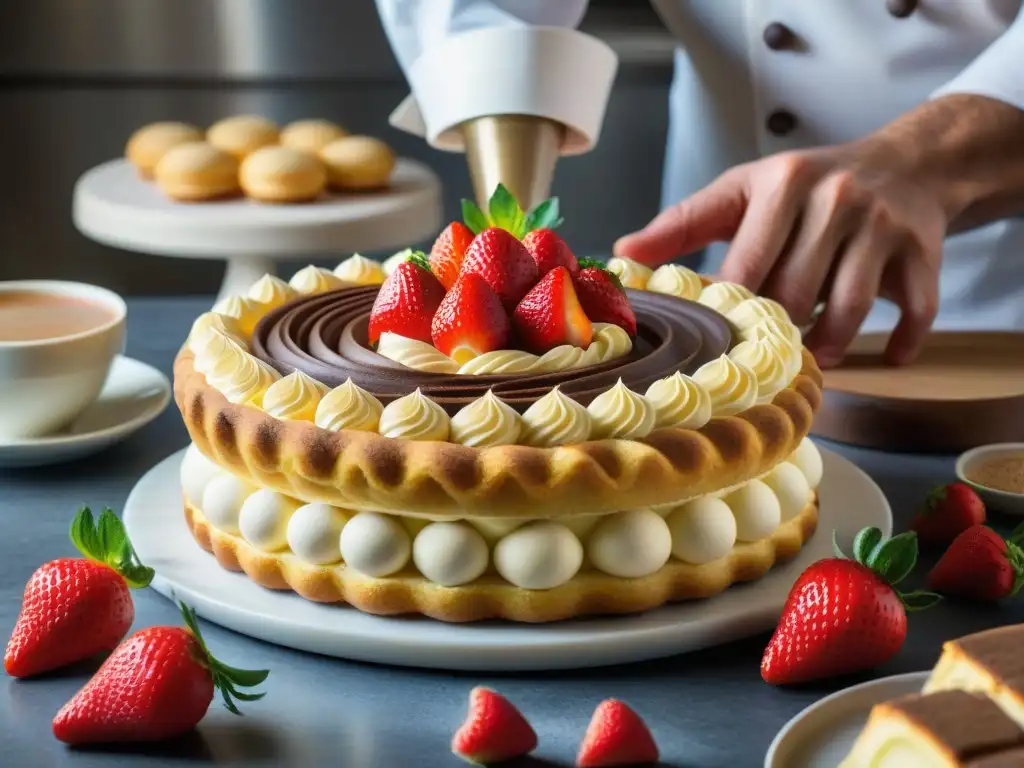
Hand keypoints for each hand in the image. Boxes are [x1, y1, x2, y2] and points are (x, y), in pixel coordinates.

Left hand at [613, 142, 948, 366]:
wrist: (905, 163)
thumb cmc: (806, 186)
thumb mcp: (744, 191)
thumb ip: (684, 223)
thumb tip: (623, 254)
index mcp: (783, 184)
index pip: (745, 266)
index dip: (726, 313)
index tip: (709, 345)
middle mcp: (835, 200)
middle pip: (794, 293)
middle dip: (774, 334)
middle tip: (758, 362)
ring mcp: (883, 226)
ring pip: (849, 308)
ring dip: (827, 347)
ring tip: (809, 362)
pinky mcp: (924, 251)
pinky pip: (916, 311)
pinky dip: (900, 343)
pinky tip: (885, 359)